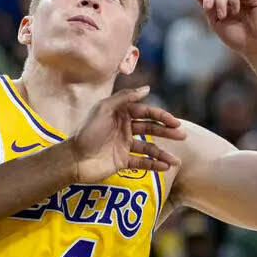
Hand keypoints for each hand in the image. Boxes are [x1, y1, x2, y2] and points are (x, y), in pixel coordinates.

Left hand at [67, 87, 184, 183]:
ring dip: (163, 154)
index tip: (175, 122)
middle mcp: (124, 128)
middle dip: (167, 132)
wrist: (73, 159)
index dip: (161, 116)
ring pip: (149, 148)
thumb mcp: (103, 109)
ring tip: (176, 162)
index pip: (146, 112)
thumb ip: (124, 98)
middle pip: (151, 129)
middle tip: (183, 136)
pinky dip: (153, 165)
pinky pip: (141, 162)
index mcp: (121, 114)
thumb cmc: (87, 132)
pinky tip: (164, 168)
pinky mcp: (122, 161)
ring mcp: (124, 145)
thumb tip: (147, 88)